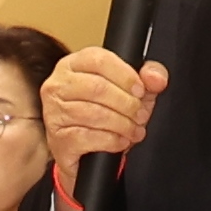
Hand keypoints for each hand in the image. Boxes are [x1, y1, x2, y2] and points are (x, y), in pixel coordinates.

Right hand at [40, 49, 160, 185]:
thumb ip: (147, 78)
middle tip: (140, 115)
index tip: (140, 91)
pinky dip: (111, 141)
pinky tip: (120, 141)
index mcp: (73, 64)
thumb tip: (156, 78)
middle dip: (127, 104)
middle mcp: (58, 85)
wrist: (87, 151)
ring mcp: (53, 112)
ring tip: (133, 130)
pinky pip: (87, 137)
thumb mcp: (131, 91)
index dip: (125, 75)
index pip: (98, 60)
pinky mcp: (57, 138)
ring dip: (122, 124)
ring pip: (94, 114)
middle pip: (97, 87)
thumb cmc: (106, 115)